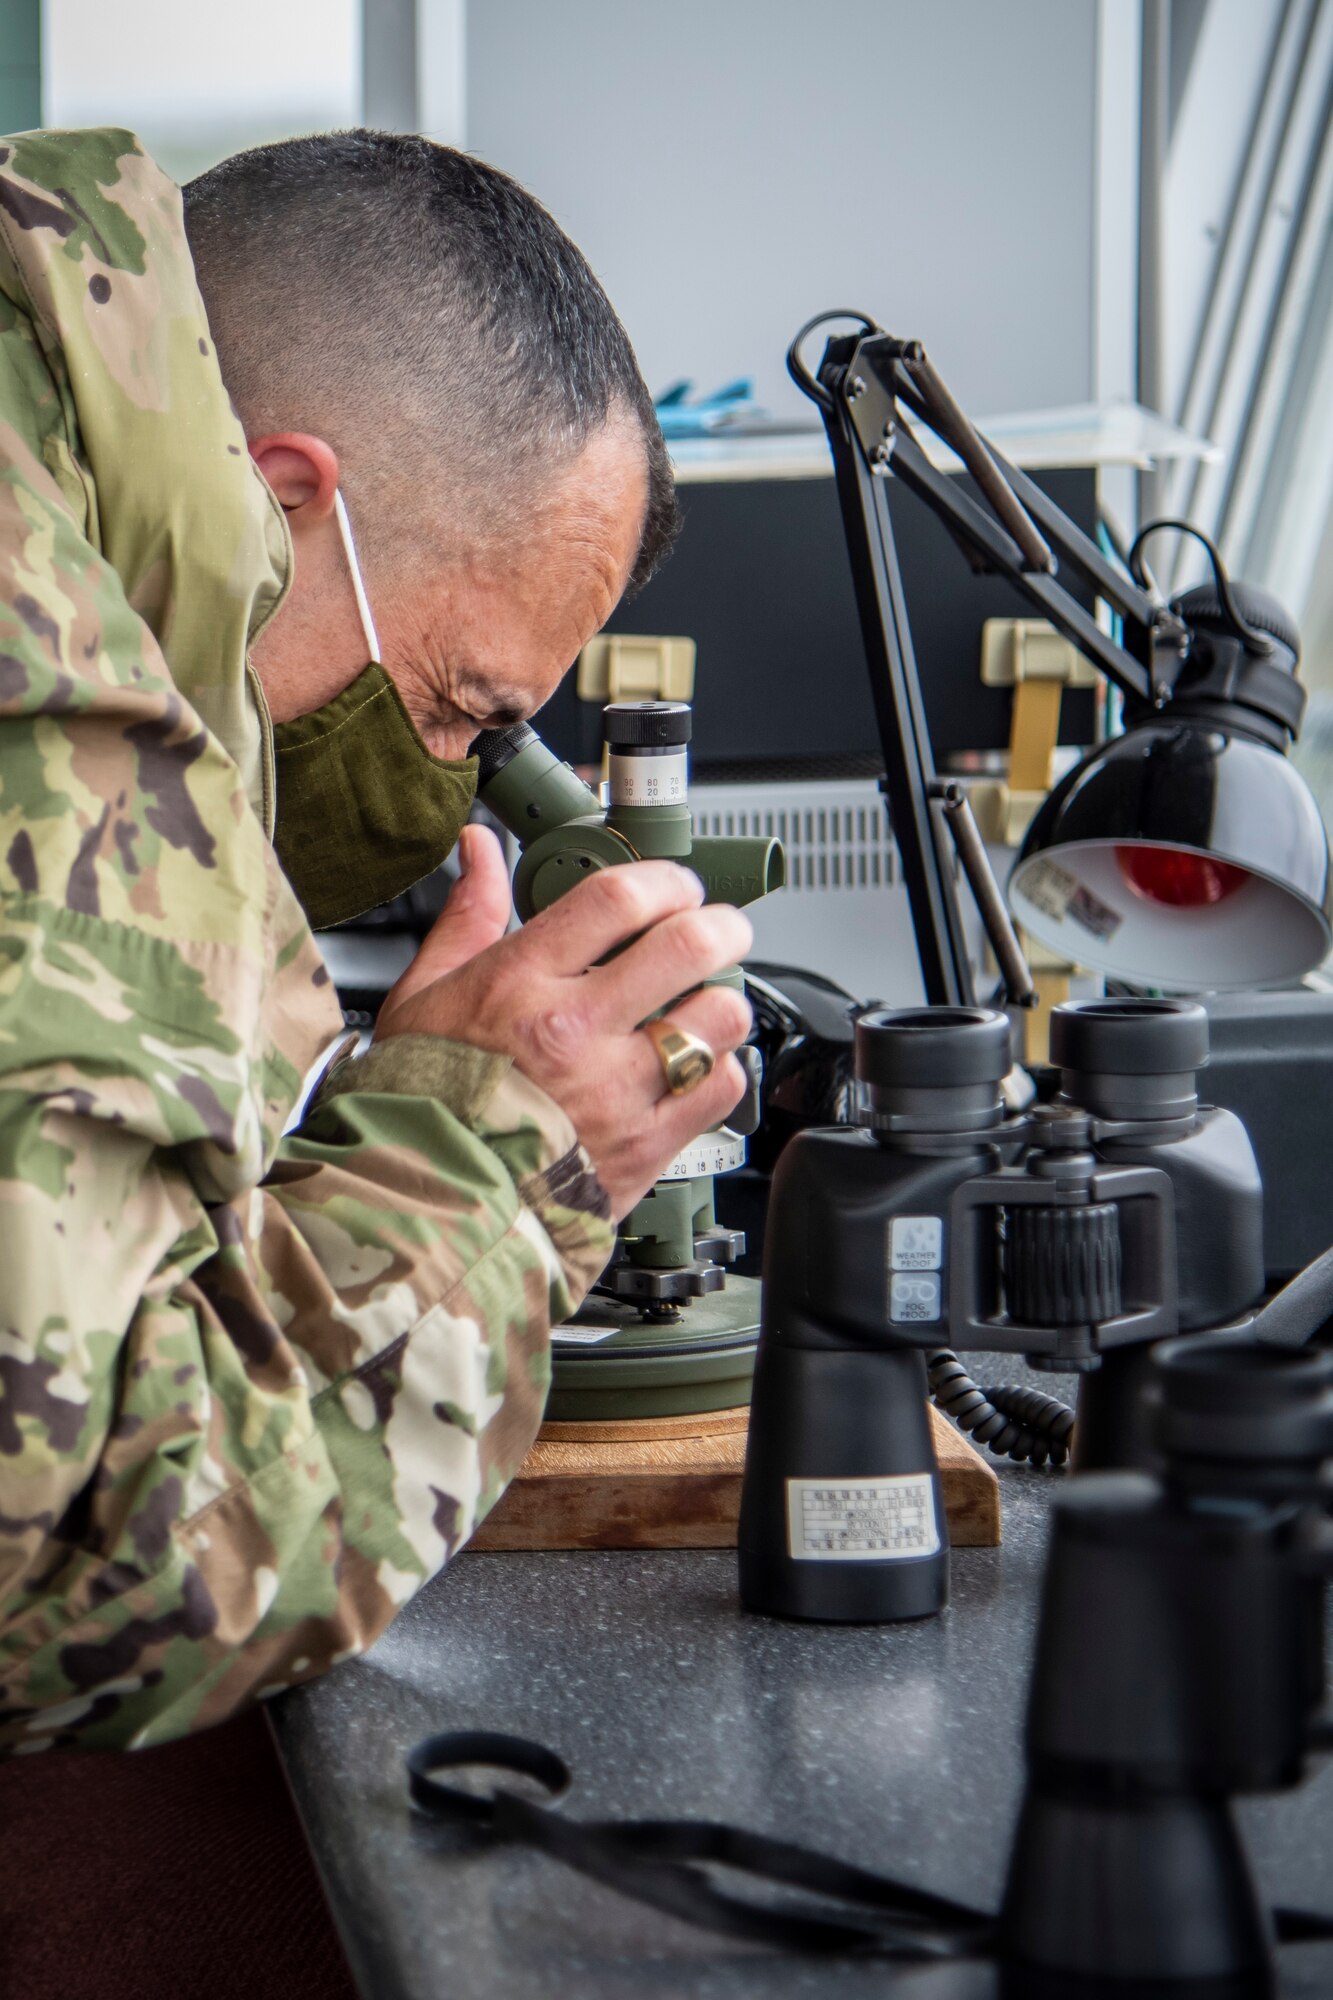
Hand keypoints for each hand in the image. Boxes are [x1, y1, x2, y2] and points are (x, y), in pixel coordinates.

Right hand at [375, 826, 753, 1216]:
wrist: (429, 1207)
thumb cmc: (421, 1101)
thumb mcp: (424, 994)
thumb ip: (469, 916)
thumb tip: (480, 850)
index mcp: (520, 983)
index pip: (618, 898)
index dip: (663, 879)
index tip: (675, 887)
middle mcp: (573, 1031)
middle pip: (688, 947)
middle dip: (721, 927)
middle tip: (720, 931)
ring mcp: (615, 1091)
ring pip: (716, 1018)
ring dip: (721, 1002)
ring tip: (704, 1004)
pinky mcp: (643, 1146)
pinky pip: (718, 1088)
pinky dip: (717, 1069)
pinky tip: (692, 1065)